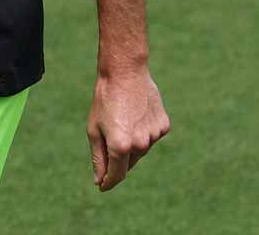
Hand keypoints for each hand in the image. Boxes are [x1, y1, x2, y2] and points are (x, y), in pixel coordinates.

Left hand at [88, 65, 168, 190]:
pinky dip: (144, 132)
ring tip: (123, 120)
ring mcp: (154, 136)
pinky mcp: (164, 126)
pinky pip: (151, 137)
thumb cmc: (105, 100)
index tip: (102, 186)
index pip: (116, 175)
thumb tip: (100, 180)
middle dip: (118, 158)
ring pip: (141, 150)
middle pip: (128, 163)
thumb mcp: (94, 129)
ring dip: (132, 143)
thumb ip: (99, 158)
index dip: (108, 182)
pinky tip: (136, 115)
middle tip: (110, 137)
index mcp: (120, 146)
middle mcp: (140, 144)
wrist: (126, 73)